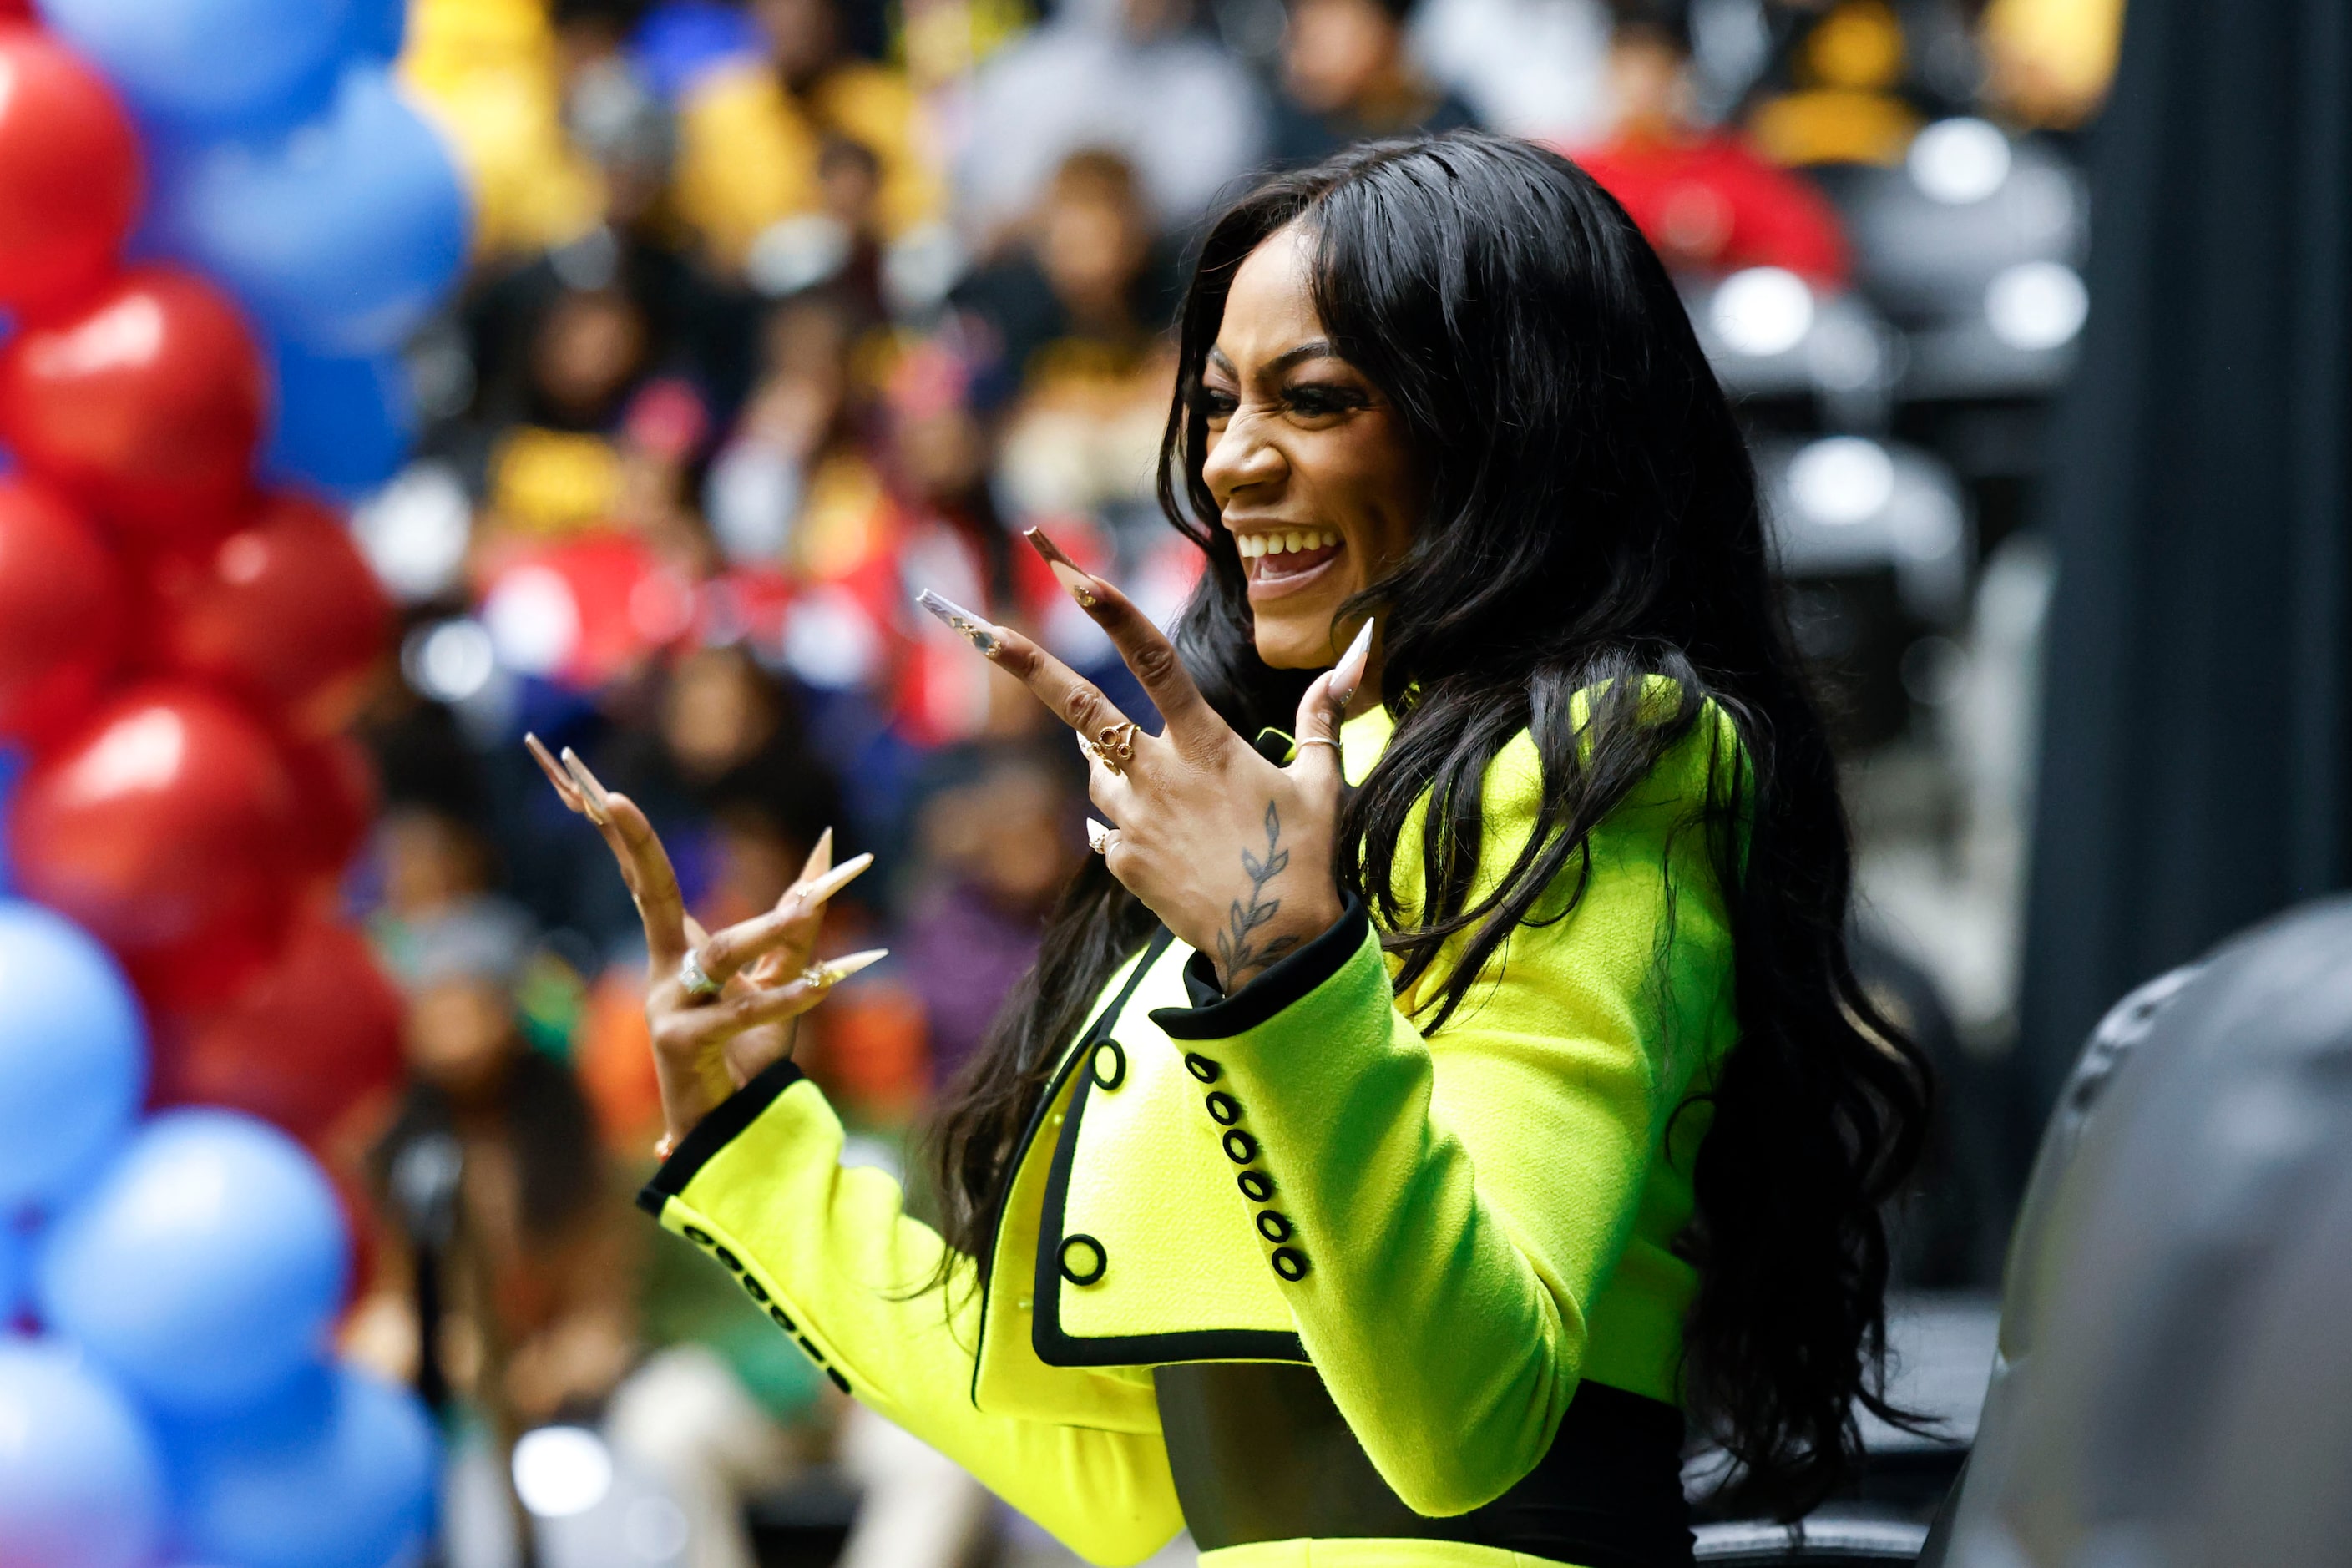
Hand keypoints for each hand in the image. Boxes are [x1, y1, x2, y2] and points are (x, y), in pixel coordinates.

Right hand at [525, 737, 882, 1144]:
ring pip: (718, 955)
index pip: (649, 884)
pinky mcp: (680, 1044)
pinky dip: (785, 997)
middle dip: (631, 845)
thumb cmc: (746, 1053)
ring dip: (768, 929)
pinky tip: (821, 984)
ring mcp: (665, 1008)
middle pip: (649, 896)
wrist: (732, 1130)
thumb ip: (799, 921)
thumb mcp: (778, 976)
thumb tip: (826, 855)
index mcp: (675, 953)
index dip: (630, 841)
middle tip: (616, 798)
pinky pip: (741, 1013)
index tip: (612, 794)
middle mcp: (662, 973)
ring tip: (810, 909)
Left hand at [916, 533, 1374, 990]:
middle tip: (987, 631)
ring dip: (1106, 757)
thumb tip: (1359, 646)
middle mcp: (1160, 776)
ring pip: (1095, 769)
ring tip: (1155, 776)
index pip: (1156, 663)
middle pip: (1084, 709)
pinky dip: (1118, 819)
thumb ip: (1323, 711)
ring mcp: (1135, 821)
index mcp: (1208, 746)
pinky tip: (1154, 833)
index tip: (1078, 579)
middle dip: (1031, 666)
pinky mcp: (1122, 862)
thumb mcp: (1321, 780)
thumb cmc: (1305, 857)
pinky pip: (1103, 826)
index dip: (1115, 615)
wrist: (1275, 946)